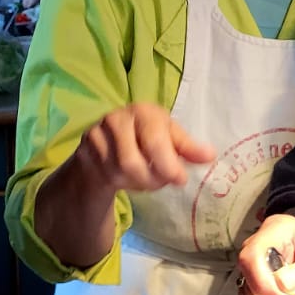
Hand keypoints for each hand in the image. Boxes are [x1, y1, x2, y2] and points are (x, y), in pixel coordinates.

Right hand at [68, 103, 214, 192]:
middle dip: (152, 179)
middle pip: (132, 162)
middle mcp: (116, 119)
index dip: (168, 164)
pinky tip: (129, 178)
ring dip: (139, 182)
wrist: (109, 141)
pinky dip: (124, 183)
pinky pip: (106, 177)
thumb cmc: (146, 136)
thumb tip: (210, 156)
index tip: (181, 180)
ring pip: (118, 173)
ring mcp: (97, 135)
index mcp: (143, 111)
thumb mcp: (169, 137)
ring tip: (148, 178)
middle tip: (164, 182)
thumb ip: (188, 147)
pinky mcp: (85, 151)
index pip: (154, 140)